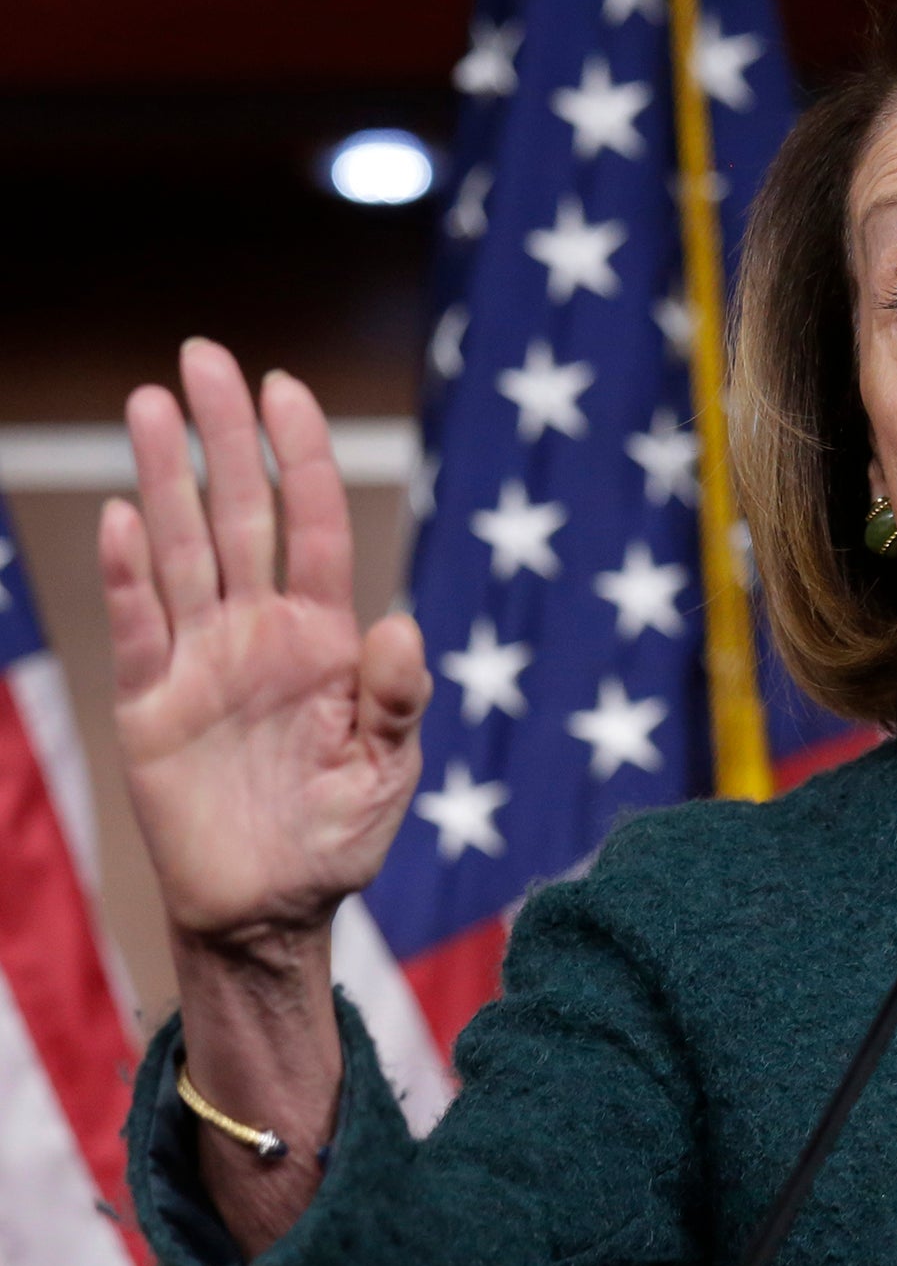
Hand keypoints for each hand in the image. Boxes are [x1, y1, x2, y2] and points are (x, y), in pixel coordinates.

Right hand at [100, 339, 431, 940]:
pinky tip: (124, 517)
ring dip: (165, 478)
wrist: (271, 909)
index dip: (302, 457)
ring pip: (181, 551)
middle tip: (204, 357)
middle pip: (240, 514)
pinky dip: (128, 577)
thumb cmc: (340, 833)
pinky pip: (139, 627)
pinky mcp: (150, 705)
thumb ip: (396, 701)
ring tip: (150, 403)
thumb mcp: (388, 771)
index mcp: (326, 638)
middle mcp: (259, 632)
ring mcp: (200, 661)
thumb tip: (402, 629)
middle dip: (225, 436)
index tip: (285, 387)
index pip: (313, 527)